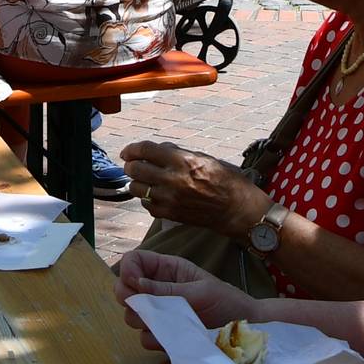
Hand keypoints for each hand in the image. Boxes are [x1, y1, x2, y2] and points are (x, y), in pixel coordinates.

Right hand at [114, 249, 257, 349]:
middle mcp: (158, 290)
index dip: (127, 270)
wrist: (244, 330)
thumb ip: (167, 289)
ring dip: (143, 319)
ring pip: (131, 316)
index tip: (134, 284)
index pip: (133, 261)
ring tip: (167, 321)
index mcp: (166, 270)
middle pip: (124, 289)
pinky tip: (172, 337)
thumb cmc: (227, 301)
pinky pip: (145, 338)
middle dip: (129, 297)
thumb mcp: (200, 290)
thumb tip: (136, 283)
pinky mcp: (164, 336)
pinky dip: (154, 338)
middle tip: (146, 305)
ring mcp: (160, 314)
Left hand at [120, 141, 266, 235]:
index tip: (128, 151)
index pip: (146, 150)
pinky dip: (146, 198)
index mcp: (183, 161)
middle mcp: (173, 179)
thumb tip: (157, 150)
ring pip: (136, 188)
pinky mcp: (169, 214)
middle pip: (135, 169)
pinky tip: (155, 194)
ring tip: (144, 180)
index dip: (132, 149)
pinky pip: (146, 204)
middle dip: (131, 165)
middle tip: (134, 165)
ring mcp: (169, 199)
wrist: (235, 208)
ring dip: (137, 182)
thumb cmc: (224, 180)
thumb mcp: (203, 158)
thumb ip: (178, 153)